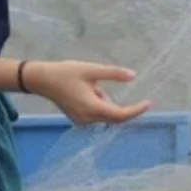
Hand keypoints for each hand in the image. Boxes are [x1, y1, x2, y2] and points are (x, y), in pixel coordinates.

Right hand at [23, 60, 152, 125]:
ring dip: (106, 101)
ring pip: (105, 114)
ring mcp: (82, 121)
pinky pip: (97, 114)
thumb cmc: (65, 73)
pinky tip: (86, 90)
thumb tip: (133, 75)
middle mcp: (87, 119)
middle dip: (125, 107)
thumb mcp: (91, 69)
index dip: (136, 110)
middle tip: (133, 95)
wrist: (42, 80)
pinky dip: (100, 104)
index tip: (149, 103)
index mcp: (92, 108)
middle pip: (114, 117)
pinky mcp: (78, 119)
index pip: (120, 114)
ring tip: (90, 84)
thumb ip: (113, 73)